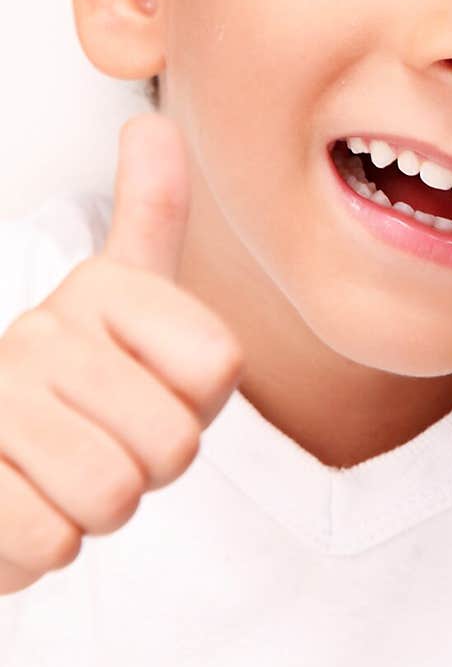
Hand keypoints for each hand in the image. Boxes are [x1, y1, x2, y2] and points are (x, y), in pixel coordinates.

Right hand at [0, 113, 243, 593]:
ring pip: (112, 496)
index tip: (150, 382)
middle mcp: (39, 335)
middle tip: (104, 438)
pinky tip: (20, 499)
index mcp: (96, 289)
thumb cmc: (66, 381)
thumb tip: (151, 122)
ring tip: (63, 469)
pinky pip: (49, 543)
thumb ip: (151, 214)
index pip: (216, 368)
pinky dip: (43, 544)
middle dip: (148, 464)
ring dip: (97, 507)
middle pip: (171, 444)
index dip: (196, 400)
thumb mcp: (122, 294)